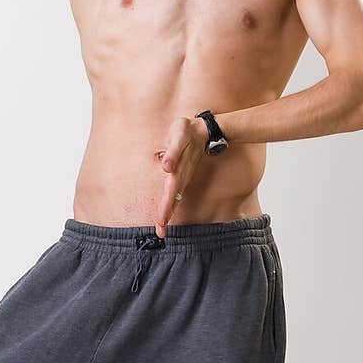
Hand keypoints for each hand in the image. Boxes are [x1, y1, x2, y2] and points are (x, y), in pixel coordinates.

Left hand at [153, 115, 206, 237]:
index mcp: (177, 171)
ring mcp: (181, 173)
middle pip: (171, 197)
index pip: (170, 194)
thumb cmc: (187, 133)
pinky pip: (175, 189)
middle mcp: (178, 175)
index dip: (166, 209)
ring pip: (173, 194)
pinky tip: (169, 208)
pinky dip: (171, 200)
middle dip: (165, 214)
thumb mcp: (180, 136)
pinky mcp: (181, 170)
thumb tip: (165, 167)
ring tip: (162, 224)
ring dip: (167, 209)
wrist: (201, 130)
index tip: (161, 225)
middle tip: (160, 231)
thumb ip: (173, 152)